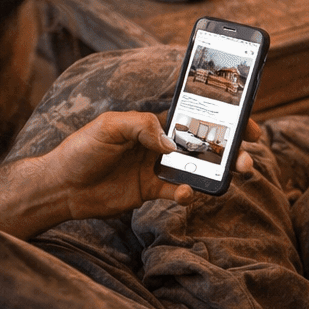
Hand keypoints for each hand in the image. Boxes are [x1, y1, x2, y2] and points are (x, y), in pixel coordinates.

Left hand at [42, 111, 266, 222]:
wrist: (61, 186)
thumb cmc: (81, 149)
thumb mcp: (108, 126)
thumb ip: (142, 126)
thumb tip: (171, 144)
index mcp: (154, 122)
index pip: (195, 115)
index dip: (223, 118)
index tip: (247, 125)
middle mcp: (160, 144)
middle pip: (204, 144)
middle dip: (230, 149)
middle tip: (247, 158)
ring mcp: (158, 168)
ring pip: (197, 168)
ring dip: (216, 172)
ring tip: (229, 175)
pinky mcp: (151, 192)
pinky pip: (177, 192)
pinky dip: (186, 193)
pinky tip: (186, 193)